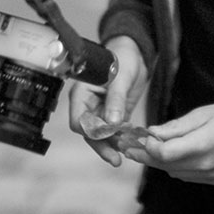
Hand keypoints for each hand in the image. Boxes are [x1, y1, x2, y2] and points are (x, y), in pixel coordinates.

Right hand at [68, 35, 148, 166]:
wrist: (135, 54)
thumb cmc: (122, 58)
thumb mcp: (120, 77)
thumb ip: (116, 99)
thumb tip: (112, 123)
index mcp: (82, 93)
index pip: (78, 120)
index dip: (90, 132)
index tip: (106, 137)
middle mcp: (88, 104)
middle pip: (89, 132)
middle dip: (101, 146)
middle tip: (115, 159)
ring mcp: (101, 111)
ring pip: (102, 136)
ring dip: (113, 145)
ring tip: (127, 154)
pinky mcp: (114, 115)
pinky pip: (114, 132)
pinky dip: (122, 139)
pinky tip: (132, 144)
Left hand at [123, 95, 213, 183]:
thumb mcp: (201, 113)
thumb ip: (175, 127)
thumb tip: (151, 132)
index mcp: (201, 147)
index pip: (163, 154)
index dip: (147, 146)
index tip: (137, 136)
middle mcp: (205, 166)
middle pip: (164, 165)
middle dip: (145, 155)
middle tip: (128, 146)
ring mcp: (211, 176)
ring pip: (173, 172)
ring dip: (158, 161)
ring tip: (143, 148)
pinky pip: (185, 175)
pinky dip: (173, 165)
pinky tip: (167, 153)